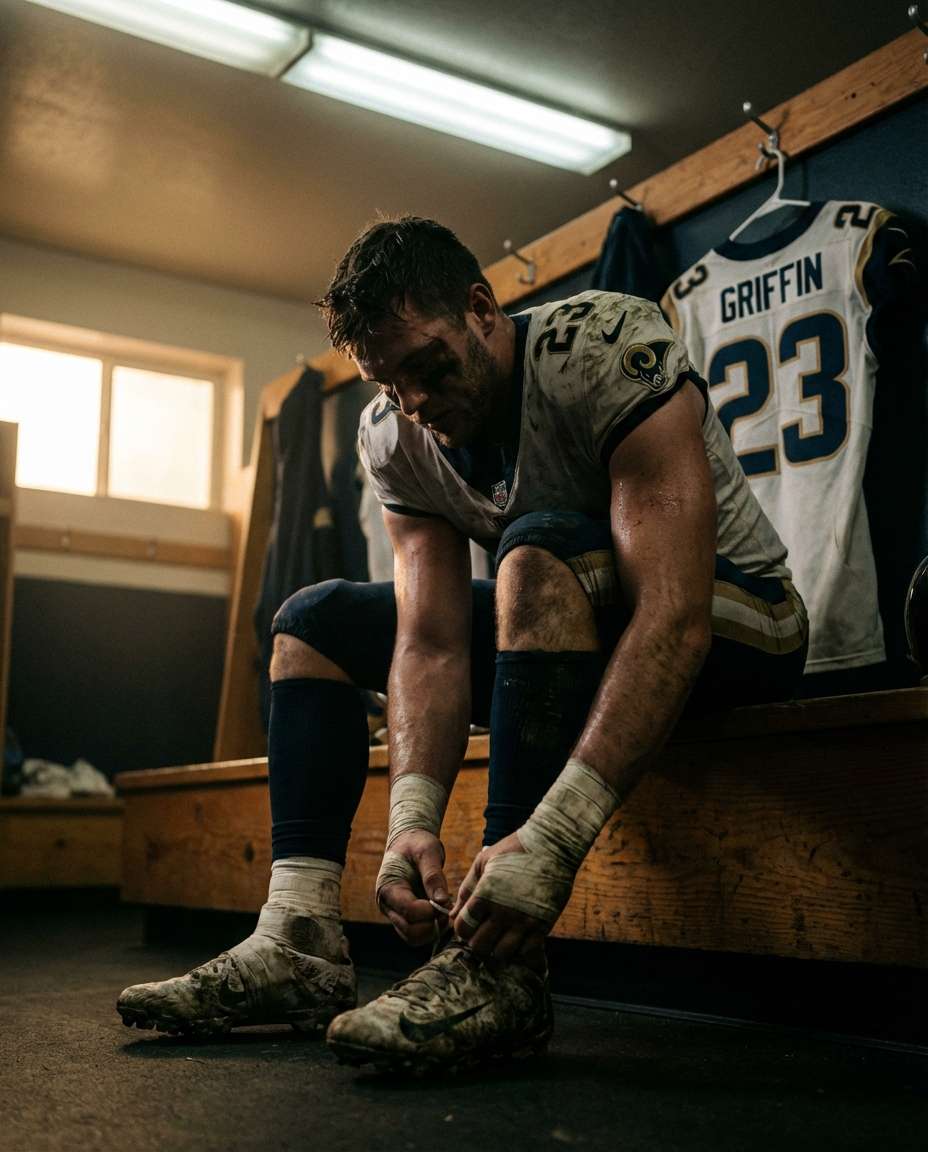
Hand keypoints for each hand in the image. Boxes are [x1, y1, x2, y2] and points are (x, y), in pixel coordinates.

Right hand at [376, 829, 450, 947]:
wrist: (409, 842)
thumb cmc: (417, 844)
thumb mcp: (427, 852)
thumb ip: (433, 876)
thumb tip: (442, 901)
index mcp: (388, 887)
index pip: (409, 911)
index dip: (430, 911)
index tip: (445, 901)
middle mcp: (388, 905)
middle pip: (410, 931)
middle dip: (432, 924)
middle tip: (447, 910)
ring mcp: (395, 913)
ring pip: (413, 938)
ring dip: (433, 930)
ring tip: (445, 911)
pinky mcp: (404, 917)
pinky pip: (417, 934)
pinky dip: (431, 929)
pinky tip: (441, 913)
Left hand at [449, 832, 547, 963]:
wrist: (552, 846)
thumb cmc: (514, 850)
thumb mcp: (484, 861)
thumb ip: (466, 888)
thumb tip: (452, 914)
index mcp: (485, 894)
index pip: (463, 928)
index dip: (463, 929)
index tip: (469, 924)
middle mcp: (503, 911)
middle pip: (480, 946)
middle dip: (478, 941)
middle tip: (484, 932)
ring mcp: (523, 921)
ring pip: (502, 953)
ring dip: (498, 948)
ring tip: (501, 936)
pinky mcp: (542, 925)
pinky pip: (526, 952)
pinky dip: (519, 949)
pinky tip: (519, 937)